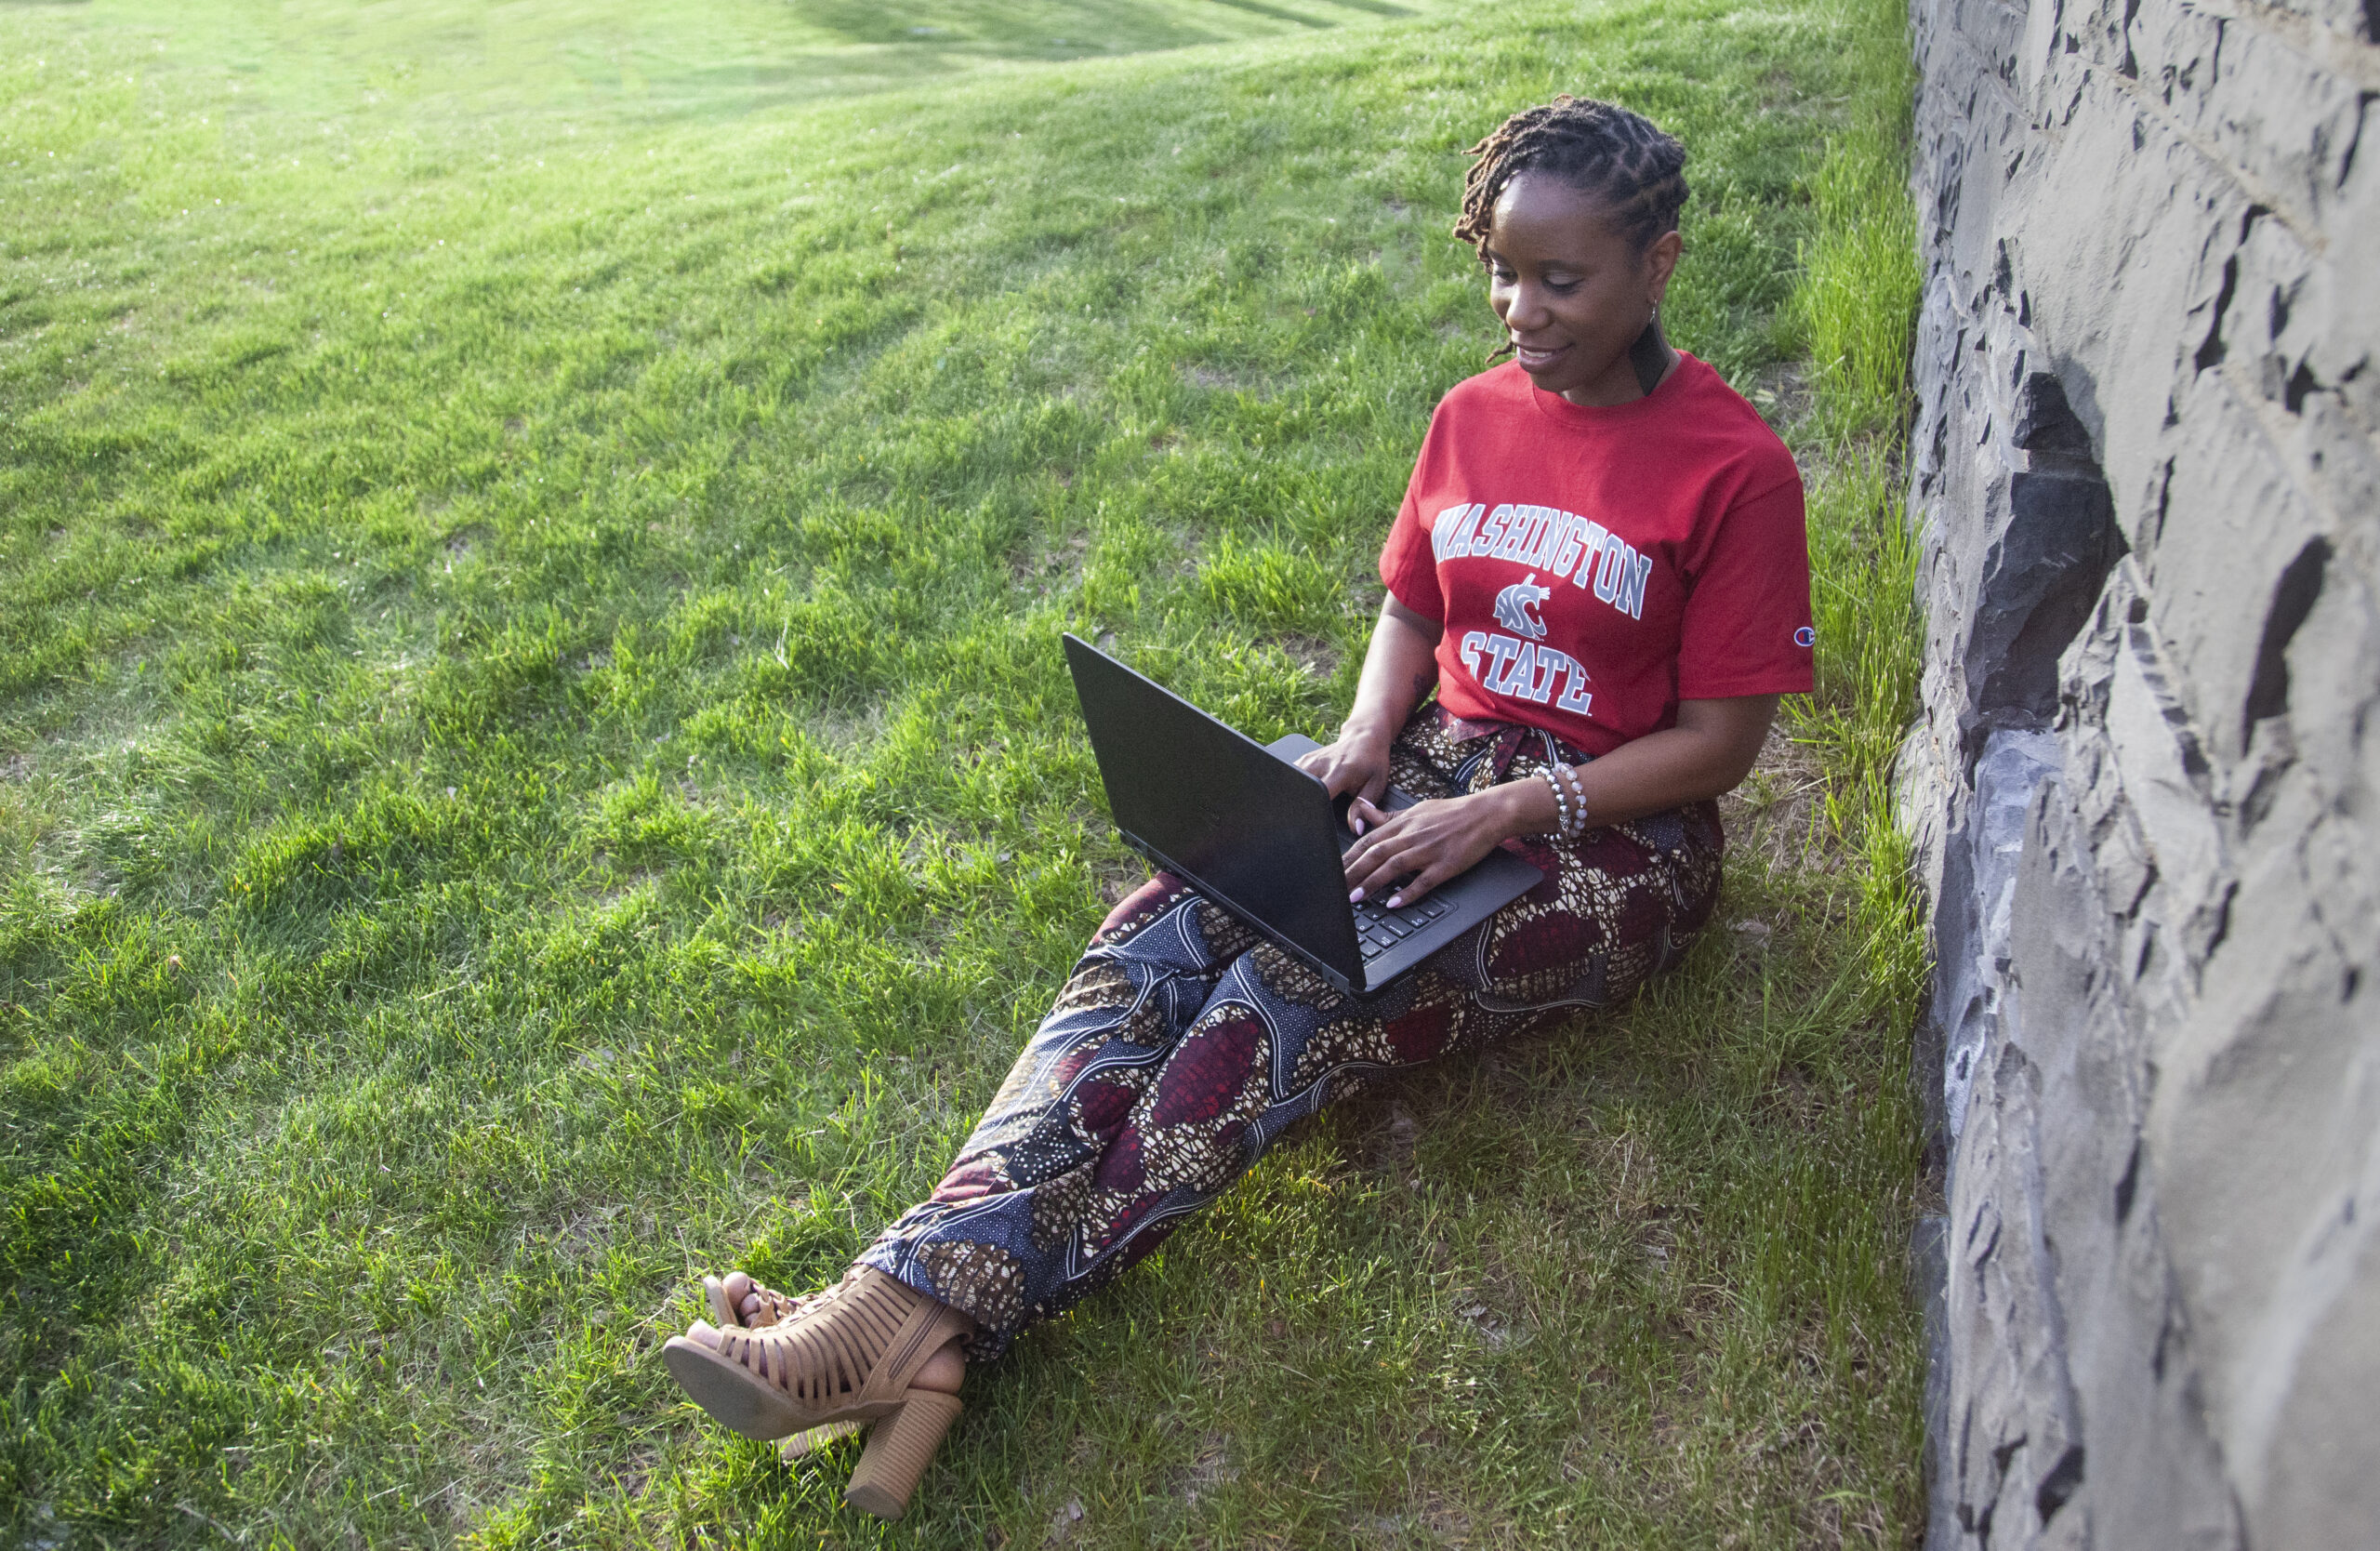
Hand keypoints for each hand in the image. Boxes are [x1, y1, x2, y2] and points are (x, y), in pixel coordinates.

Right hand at [1294, 730, 1392, 827]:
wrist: (1365, 737)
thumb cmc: (1372, 762)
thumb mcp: (1375, 785)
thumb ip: (1362, 807)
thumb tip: (1355, 828)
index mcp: (1340, 771)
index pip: (1320, 794)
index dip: (1316, 810)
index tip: (1315, 824)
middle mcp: (1321, 764)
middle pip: (1301, 788)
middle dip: (1300, 805)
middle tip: (1303, 821)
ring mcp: (1310, 759)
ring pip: (1293, 781)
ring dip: (1295, 795)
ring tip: (1299, 808)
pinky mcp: (1304, 759)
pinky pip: (1293, 775)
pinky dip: (1294, 786)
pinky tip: (1299, 795)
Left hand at [1340, 786, 1521, 908]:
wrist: (1486, 813)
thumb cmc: (1450, 813)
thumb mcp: (1415, 810)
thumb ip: (1386, 816)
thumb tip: (1363, 808)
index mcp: (1403, 824)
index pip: (1368, 841)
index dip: (1347, 857)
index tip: (1331, 871)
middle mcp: (1412, 835)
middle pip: (1375, 854)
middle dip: (1352, 873)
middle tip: (1334, 889)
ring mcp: (1429, 850)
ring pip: (1394, 866)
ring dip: (1372, 883)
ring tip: (1355, 898)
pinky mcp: (1446, 864)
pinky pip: (1424, 880)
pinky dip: (1407, 892)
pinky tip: (1394, 903)